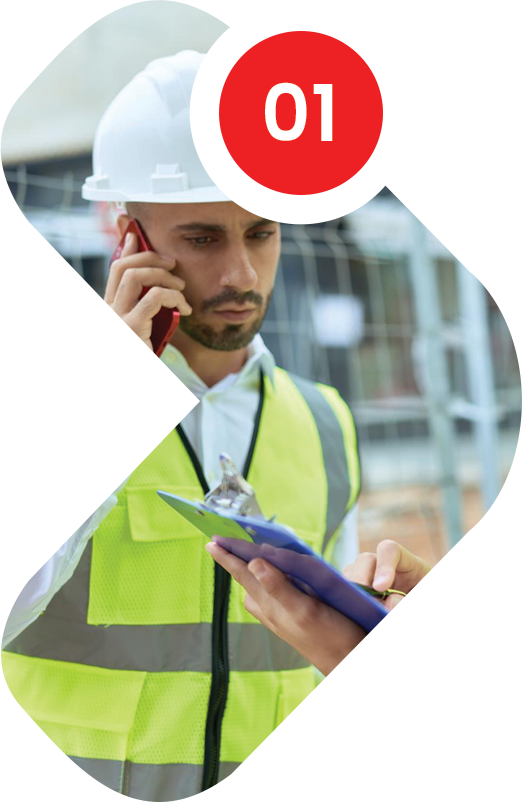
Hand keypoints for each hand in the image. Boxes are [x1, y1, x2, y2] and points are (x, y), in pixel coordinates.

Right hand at [98, 231, 191, 421]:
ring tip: (181, 287)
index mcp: (108, 311)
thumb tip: (161, 300)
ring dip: (164, 275)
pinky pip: (154, 298)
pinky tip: (184, 309)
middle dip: (151, 257)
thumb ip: (143, 317)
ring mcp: (117, 319)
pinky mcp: (131, 329)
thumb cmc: (136, 371)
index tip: (139, 235)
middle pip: (123, 265)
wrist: (125, 398)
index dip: (127, 248)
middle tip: (173, 263)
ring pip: (136, 276)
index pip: (114, 269)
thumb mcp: (138, 338)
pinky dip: (173, 296)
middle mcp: (108, 311)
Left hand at [205, 541, 383, 698]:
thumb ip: (278, 587)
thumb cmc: (331, 637)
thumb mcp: (304, 609)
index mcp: (270, 605)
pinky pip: (274, 593)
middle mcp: (271, 610)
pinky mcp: (295, 618)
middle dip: (235, 561)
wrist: (351, 666)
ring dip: (252, 570)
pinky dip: (272, 579)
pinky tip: (281, 576)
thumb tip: (252, 563)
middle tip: (225, 543)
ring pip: (259, 588)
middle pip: (246, 580)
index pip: (242, 575)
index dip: (227, 557)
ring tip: (247, 555)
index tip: (211, 541)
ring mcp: (281, 616)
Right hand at [345, 540, 456, 662]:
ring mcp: (376, 583)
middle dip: (361, 576)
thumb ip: (418, 616)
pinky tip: (350, 612)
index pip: (393, 551)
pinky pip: (348, 590)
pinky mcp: (365, 598)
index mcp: (414, 570)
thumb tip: (389, 604)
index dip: (383, 564)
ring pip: (354, 571)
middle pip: (368, 559)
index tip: (380, 588)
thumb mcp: (437, 629)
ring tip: (356, 608)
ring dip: (351, 587)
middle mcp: (393, 571)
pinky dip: (346, 598)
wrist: (431, 649)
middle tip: (360, 599)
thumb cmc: (439, 636)